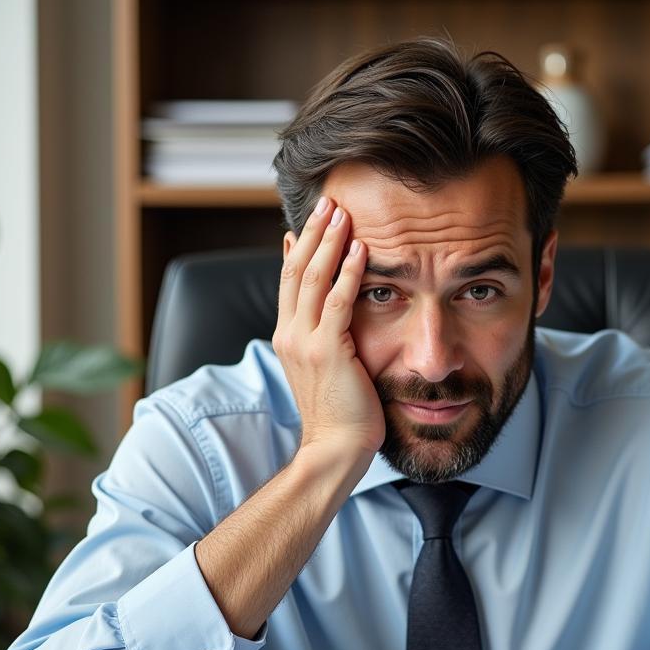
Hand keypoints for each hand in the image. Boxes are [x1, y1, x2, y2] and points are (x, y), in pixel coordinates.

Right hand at [273, 196, 384, 455]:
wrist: (333, 449)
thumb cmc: (339, 415)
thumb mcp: (325, 369)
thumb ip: (325, 338)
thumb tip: (332, 315)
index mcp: (288, 336)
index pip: (289, 280)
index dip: (301, 246)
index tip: (312, 220)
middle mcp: (290, 334)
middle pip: (296, 269)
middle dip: (314, 231)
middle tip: (329, 200)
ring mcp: (305, 341)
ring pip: (312, 277)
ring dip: (329, 240)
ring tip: (342, 211)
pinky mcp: (328, 351)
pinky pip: (338, 302)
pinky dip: (348, 271)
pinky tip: (361, 248)